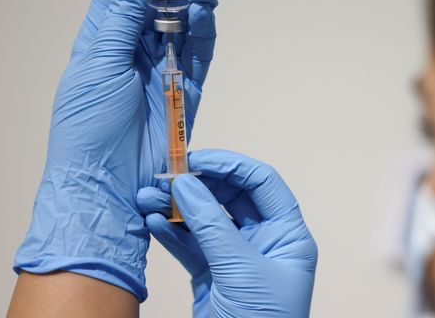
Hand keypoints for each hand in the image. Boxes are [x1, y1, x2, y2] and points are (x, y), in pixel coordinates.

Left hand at [14, 0, 227, 300]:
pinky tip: (208, 9)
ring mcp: (161, 69)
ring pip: (185, 20)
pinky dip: (206, 29)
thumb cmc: (88, 130)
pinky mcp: (186, 90)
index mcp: (102, 36)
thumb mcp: (97, 62)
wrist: (108, 185)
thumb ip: (122, 16)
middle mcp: (132, 48)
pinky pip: (200, 52)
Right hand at [137, 149, 317, 316]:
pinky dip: (171, 232)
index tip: (196, 158)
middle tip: (164, 176)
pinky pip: (191, 245)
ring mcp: (237, 258)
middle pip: (231, 197)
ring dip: (176, 207)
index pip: (262, 183)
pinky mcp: (212, 276)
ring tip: (147, 196)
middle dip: (196, 185)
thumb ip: (213, 225)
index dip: (230, 165)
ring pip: (206, 220)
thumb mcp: (241, 270)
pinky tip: (151, 220)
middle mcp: (265, 242)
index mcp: (287, 236)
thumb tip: (187, 185)